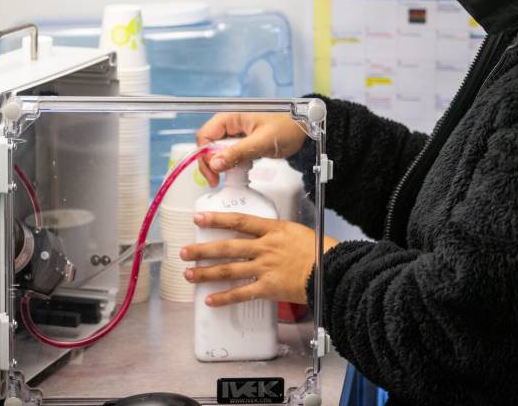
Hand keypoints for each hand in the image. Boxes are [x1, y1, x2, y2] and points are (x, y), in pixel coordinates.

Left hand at [180, 212, 339, 305]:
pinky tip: (210, 300)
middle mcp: (266, 247)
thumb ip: (277, 234)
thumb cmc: (321, 251)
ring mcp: (265, 267)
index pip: (240, 221)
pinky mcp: (268, 288)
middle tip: (185, 252)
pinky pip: (241, 293)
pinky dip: (224, 297)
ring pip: (229, 269)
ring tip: (189, 274)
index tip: (200, 218)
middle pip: (227, 246)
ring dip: (206, 272)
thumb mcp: (298, 232)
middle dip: (203, 249)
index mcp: (274, 230)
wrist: (332, 269)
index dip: (218, 219)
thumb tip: (262, 237)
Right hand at [196, 113, 307, 186]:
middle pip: (209, 145)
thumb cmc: (287, 129)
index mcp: (231, 117)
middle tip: (217, 181)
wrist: (304, 131)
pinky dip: (231, 164)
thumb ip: (238, 152)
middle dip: (211, 163)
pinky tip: (239, 172)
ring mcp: (237, 134)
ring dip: (221, 165)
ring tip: (228, 178)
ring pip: (218, 151)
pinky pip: (230, 154)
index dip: (204, 156)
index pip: (205, 136)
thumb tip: (214, 164)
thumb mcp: (262, 141)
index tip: (213, 174)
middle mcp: (231, 124)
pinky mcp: (244, 143)